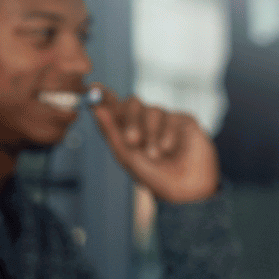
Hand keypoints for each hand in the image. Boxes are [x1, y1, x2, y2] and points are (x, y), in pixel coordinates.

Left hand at [91, 87, 219, 203]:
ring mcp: (165, 120)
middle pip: (132, 103)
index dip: (103, 95)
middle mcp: (144, 121)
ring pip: (152, 110)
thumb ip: (111, 131)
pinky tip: (169, 149)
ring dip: (151, 134)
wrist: (184, 191)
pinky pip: (171, 117)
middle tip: (132, 140)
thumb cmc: (153, 176)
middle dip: (130, 120)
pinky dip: (167, 135)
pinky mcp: (184, 121)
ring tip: (155, 155)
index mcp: (127, 128)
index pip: (113, 106)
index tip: (94, 87)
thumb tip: (95, 108)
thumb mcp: (126, 156)